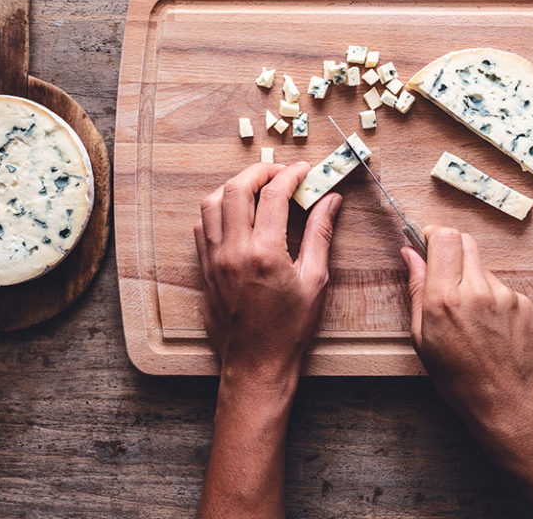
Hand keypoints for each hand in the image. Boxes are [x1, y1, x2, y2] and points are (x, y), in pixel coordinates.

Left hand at [194, 162, 341, 389]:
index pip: (274, 195)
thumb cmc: (290, 327)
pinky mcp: (204, 268)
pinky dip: (218, 209)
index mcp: (264, 253)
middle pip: (237, 188)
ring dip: (235, 186)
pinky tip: (237, 214)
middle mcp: (233, 251)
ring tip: (257, 188)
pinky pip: (202, 225)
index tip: (304, 171)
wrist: (257, 362)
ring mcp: (214, 258)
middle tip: (280, 173)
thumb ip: (321, 233)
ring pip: (213, 202)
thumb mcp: (315, 279)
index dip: (291, 175)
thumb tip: (330, 200)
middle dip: (260, 171)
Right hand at [401, 225, 532, 447]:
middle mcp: (476, 290)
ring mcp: (504, 295)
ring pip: (481, 266)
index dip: (434, 233)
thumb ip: (417, 287)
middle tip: (445, 273)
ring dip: (471, 277)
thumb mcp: (422, 334)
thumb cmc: (457, 375)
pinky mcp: (524, 303)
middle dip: (451, 249)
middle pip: (464, 240)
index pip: (444, 237)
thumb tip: (410, 254)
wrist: (504, 401)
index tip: (428, 241)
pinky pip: (501, 286)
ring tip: (469, 313)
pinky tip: (488, 324)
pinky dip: (491, 296)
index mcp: (445, 298)